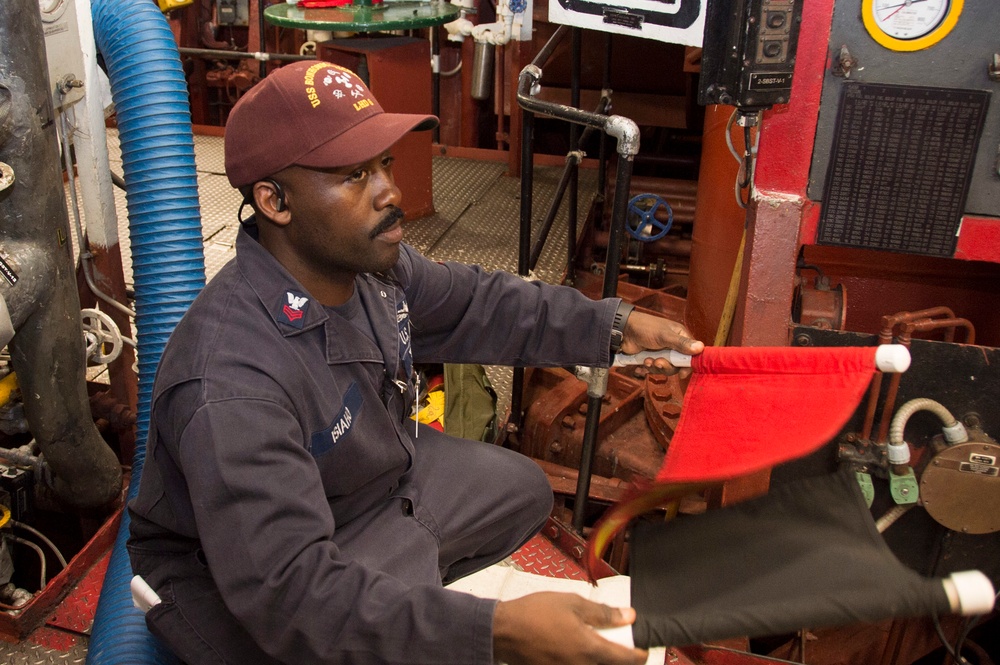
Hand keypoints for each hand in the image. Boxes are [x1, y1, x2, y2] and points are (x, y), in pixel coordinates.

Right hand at [492, 592, 647, 664]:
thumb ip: (603, 613)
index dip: (639, 655)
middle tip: (622, 647)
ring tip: (598, 647)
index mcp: (589, 649)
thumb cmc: (534, 614)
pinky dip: (584, 662)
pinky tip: (578, 651)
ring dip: (601, 660)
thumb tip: (627, 616)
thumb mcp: (572, 603)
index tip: (643, 649)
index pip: (626, 659)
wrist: (503, 631)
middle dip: (621, 659)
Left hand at [620, 311, 703, 375]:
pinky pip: (654, 369)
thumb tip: (700, 348)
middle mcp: (673, 346)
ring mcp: (661, 352)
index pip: (691, 354)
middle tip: (657, 362)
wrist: (623, 331)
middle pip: (677, 365)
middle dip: (666, 366)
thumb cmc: (645, 328)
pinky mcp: (651, 358)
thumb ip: (681, 343)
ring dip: (656, 367)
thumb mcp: (664, 336)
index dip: (688, 364)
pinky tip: (641, 365)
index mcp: (680, 336)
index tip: (682, 372)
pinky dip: (647, 369)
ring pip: (665, 368)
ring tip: (647, 361)